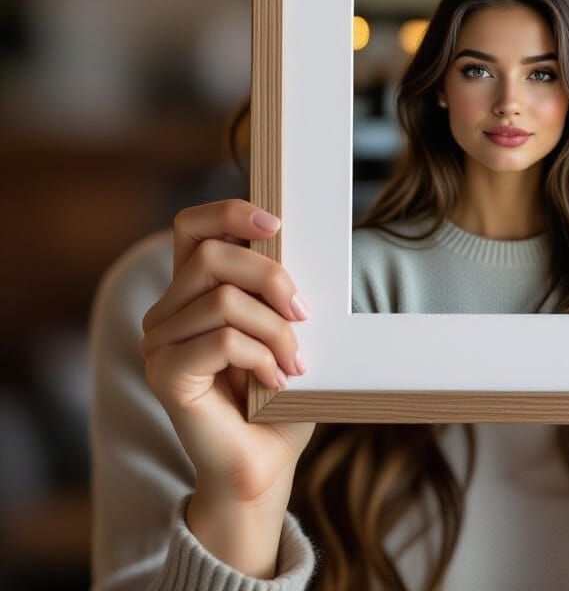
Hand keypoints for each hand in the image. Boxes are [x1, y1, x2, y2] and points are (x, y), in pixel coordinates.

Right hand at [140, 199, 316, 504]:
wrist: (265, 461)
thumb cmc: (279, 391)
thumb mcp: (283, 323)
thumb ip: (274, 284)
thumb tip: (287, 239)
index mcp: (192, 290)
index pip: (191, 226)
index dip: (231, 212)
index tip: (277, 224)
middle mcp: (166, 312)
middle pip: (212, 255)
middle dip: (270, 277)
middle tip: (303, 313)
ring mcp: (159, 344)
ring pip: (223, 300)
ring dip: (275, 329)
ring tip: (296, 360)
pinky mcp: (165, 376)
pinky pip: (222, 341)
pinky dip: (262, 356)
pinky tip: (277, 380)